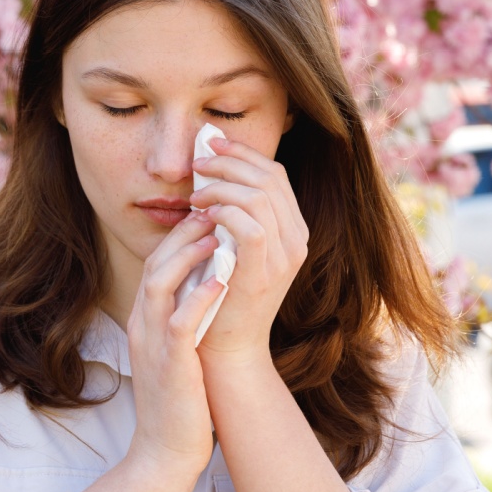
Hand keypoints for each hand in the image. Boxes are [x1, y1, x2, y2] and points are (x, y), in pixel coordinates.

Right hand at [125, 210, 226, 479]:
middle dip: (182, 233)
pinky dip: (198, 297)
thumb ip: (183, 319)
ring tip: (216, 233)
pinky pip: (179, 322)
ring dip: (187, 255)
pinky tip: (221, 280)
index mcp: (145, 322)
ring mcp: (152, 344)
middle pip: (154, 264)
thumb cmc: (180, 402)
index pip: (156, 265)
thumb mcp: (176, 352)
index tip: (208, 216)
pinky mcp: (169, 365)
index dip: (180, 236)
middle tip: (213, 210)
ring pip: (159, 283)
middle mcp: (142, 326)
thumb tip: (208, 286)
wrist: (165, 454)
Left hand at [189, 137, 308, 363]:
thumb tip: (208, 167)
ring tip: (194, 194)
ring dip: (221, 186)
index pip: (275, 175)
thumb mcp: (230, 245)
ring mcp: (284, 258)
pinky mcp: (263, 274)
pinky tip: (203, 214)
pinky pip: (250, 226)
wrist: (225, 346)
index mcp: (292, 230)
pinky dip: (224, 212)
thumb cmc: (219, 292)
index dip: (243, 154)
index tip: (210, 144)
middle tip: (197, 162)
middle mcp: (296, 240)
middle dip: (229, 161)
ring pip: (259, 197)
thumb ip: (230, 212)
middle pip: (269, 178)